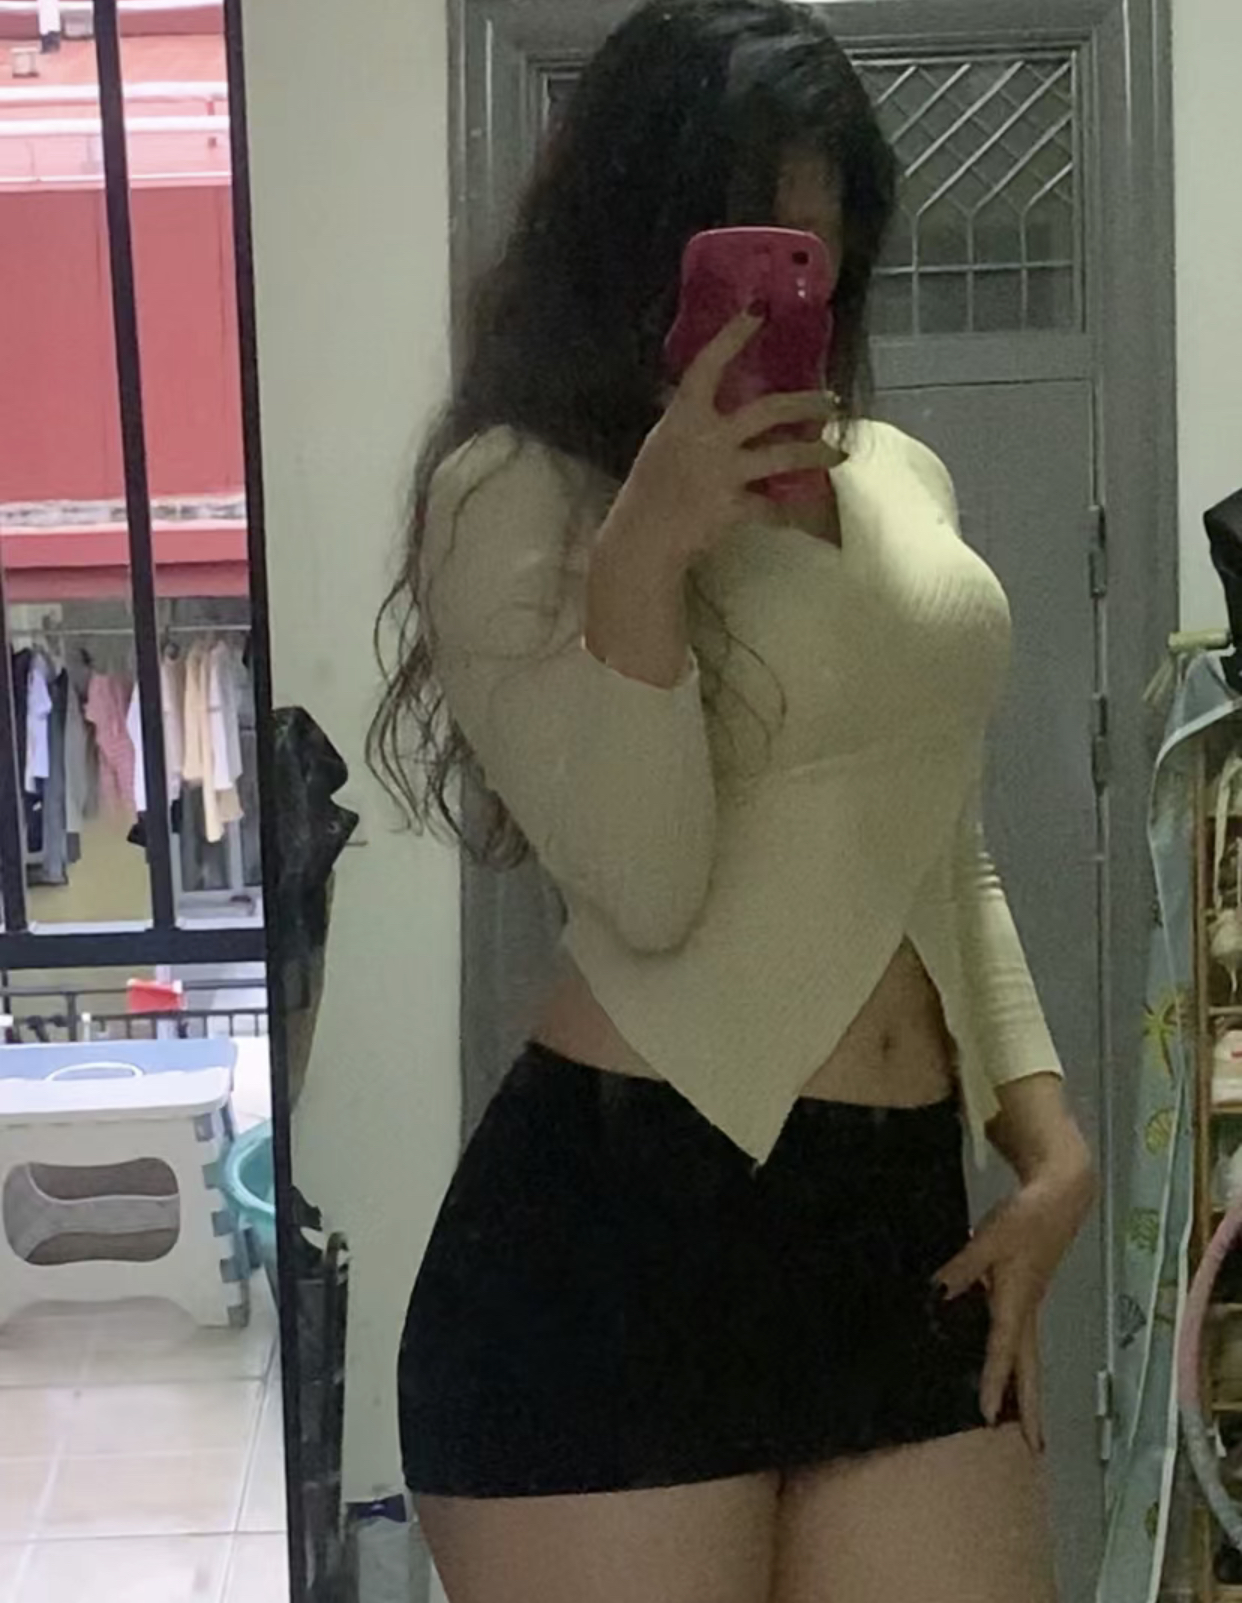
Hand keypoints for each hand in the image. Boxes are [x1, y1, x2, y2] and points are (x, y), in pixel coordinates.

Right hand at [613, 311, 844, 570]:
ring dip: (816, 453)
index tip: (759, 312)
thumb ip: (689, 422)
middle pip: (768, 410)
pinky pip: (771, 507)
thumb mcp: (662, 442)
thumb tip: (706, 403)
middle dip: (804, 403)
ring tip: (839, 453)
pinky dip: (785, 511)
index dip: (733, 336)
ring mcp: (725, 472)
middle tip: (831, 400)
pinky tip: (800, 512)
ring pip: (783, 456)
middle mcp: (709, 437)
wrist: (641, 537)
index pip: (709, 365)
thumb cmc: (645, 489)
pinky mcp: (735, 507)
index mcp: (683, 416)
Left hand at [933, 1159, 1094, 1454]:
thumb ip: (961, 1269)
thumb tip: (936, 1296)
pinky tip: (1009, 1366)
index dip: (992, 1384)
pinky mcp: (1030, 1293)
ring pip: (1029, 1357)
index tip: (986, 1417)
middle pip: (1029, 1369)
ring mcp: (1031, 1304)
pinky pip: (1025, 1339)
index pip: (1001, 1352)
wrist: (1060, 1196)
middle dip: (1031, 1409)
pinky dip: (1020, 1362)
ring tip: (1026, 1424)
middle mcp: (1026, 1311)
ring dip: (1028, 1390)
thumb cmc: (1024, 1219)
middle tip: (1036, 1448)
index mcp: (1015, 1303)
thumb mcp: (986, 1241)